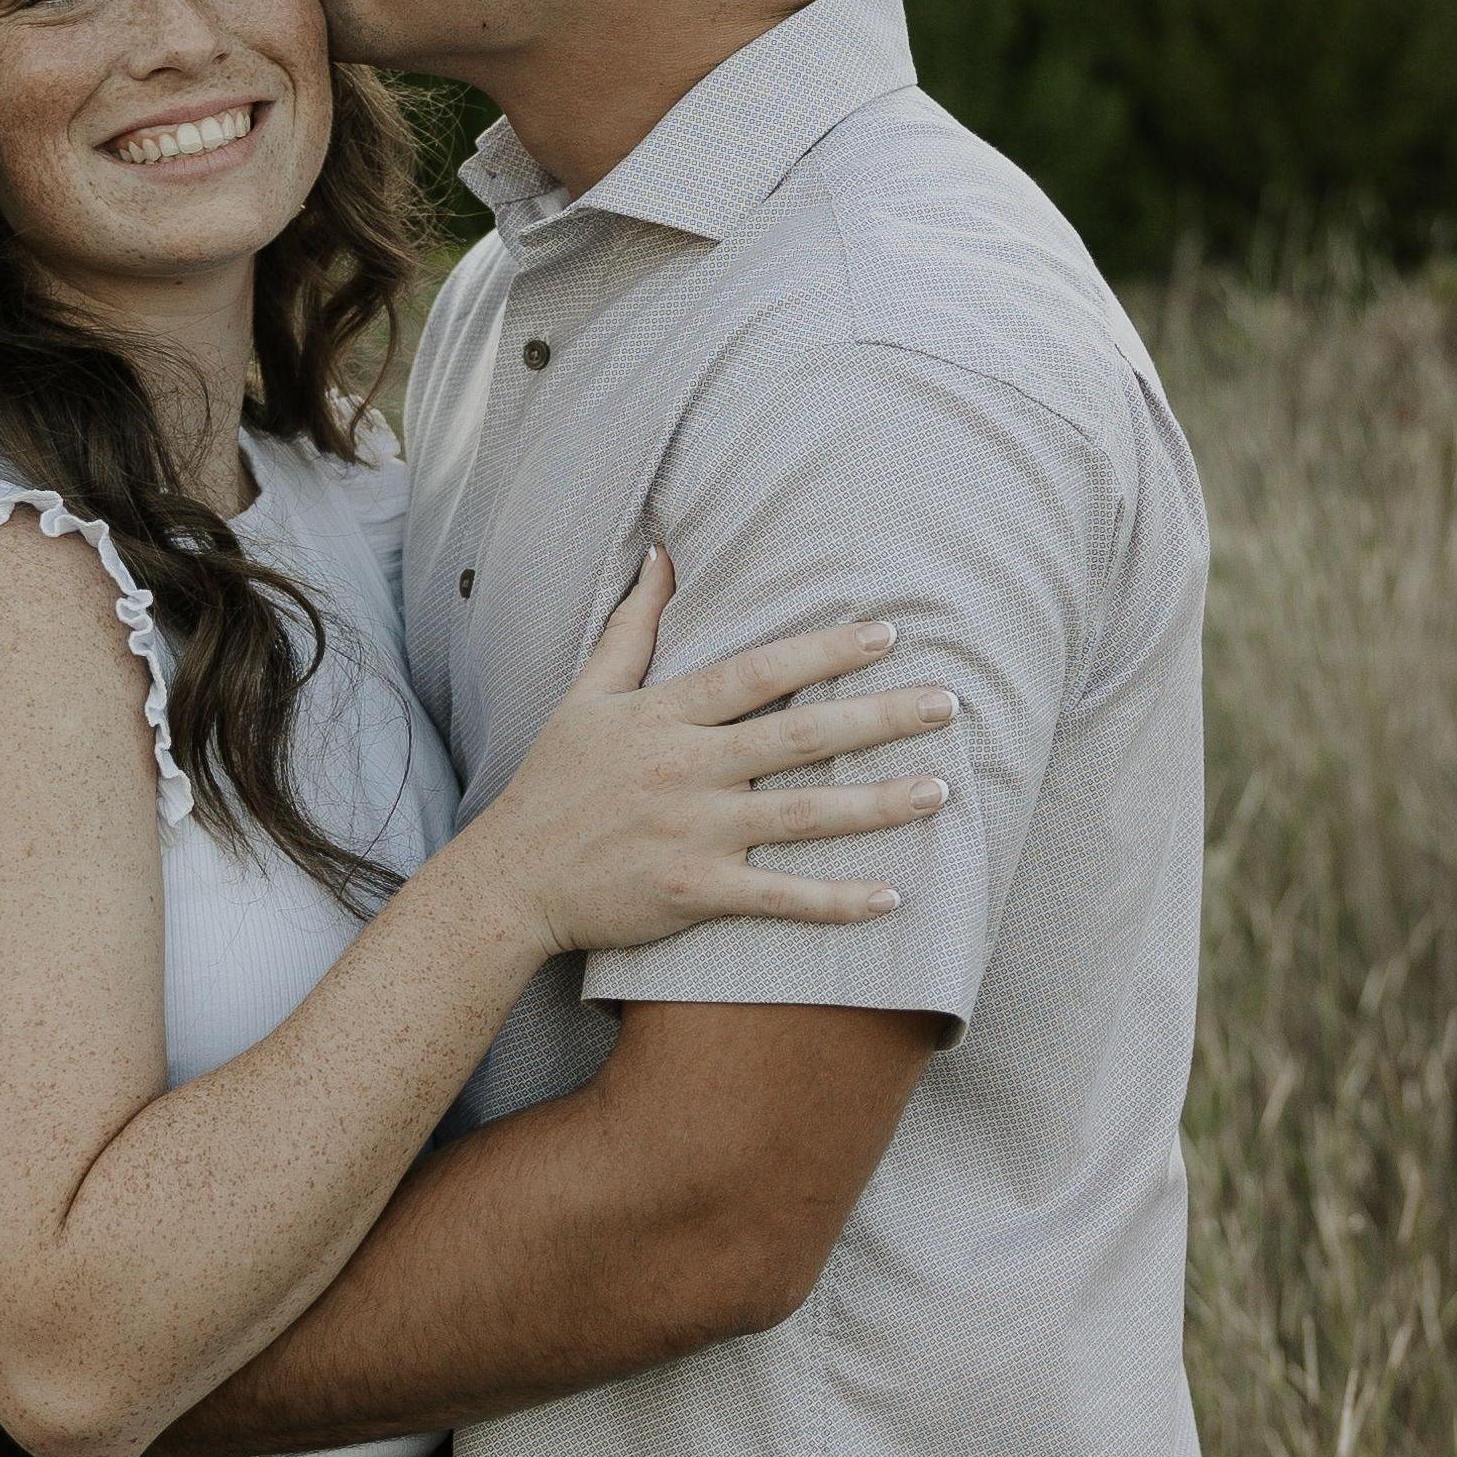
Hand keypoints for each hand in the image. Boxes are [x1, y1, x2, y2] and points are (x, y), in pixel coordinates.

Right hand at [473, 553, 957, 958]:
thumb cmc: (553, 783)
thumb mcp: (585, 695)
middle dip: (878, 717)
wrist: (510, 879)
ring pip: (803, 815)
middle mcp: (687, 769)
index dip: (824, 650)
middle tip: (947, 703)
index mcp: (665, 716)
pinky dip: (834, 901)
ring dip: (877, 804)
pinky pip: (779, 898)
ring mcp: (693, 833)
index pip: (758, 672)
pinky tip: (891, 897)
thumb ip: (632, 627)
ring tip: (940, 790)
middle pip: (799, 736)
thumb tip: (661, 555)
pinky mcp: (694, 892)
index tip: (886, 632)